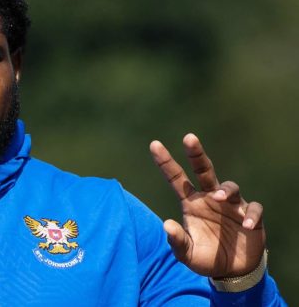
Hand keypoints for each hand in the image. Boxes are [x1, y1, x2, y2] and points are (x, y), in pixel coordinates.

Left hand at [149, 134, 265, 277]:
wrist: (232, 270)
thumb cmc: (206, 257)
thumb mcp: (187, 254)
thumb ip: (177, 242)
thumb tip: (166, 224)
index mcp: (191, 203)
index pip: (176, 178)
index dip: (166, 162)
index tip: (154, 144)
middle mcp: (210, 198)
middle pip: (203, 170)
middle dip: (196, 153)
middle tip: (188, 138)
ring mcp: (231, 206)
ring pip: (230, 186)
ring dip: (225, 190)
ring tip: (218, 197)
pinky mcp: (250, 217)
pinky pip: (253, 209)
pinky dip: (251, 215)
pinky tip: (246, 225)